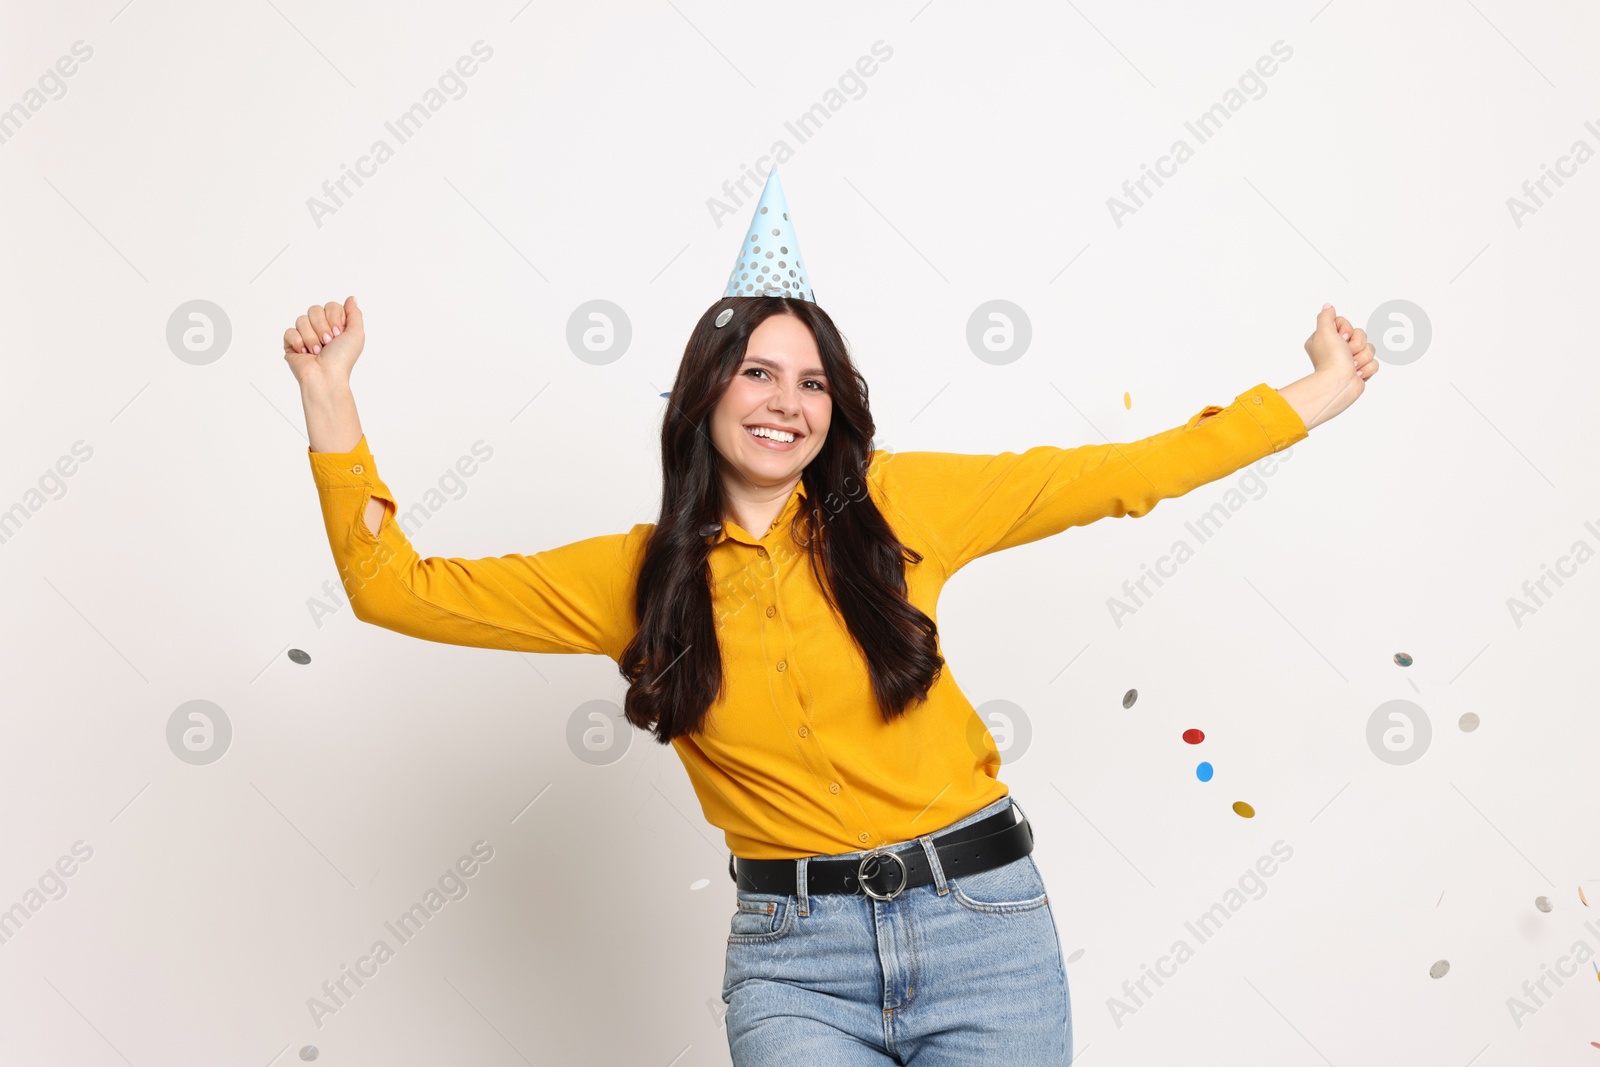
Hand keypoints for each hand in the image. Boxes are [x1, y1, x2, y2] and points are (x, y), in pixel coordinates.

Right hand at [284, 296, 364, 391]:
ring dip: (312, 338)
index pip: (330, 306)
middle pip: (314, 309)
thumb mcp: (356, 334)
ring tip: (317, 351)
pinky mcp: (291, 343)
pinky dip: (298, 342)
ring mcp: (305, 335)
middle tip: (328, 342)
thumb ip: (354, 314)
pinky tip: (305, 353)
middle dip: (322, 327)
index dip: (334, 318)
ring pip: (301, 319)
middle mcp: (320, 328)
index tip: (338, 334)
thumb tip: (351, 298)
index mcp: (335, 325)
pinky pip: (290, 331)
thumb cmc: (342, 359)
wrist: (326, 376)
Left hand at [1298, 303, 1377, 424]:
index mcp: (1326, 340)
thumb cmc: (1330, 359)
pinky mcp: (1360, 370)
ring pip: (1369, 348)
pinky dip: (1367, 368)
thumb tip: (1328, 307)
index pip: (1345, 324)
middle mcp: (1337, 350)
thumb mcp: (1323, 331)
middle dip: (1357, 344)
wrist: (1339, 384)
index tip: (1340, 338)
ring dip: (1362, 357)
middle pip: (1360, 335)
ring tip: (1351, 365)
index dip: (1347, 329)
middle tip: (1346, 353)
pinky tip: (1356, 374)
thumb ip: (1326, 317)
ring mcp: (1349, 360)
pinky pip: (1374, 362)